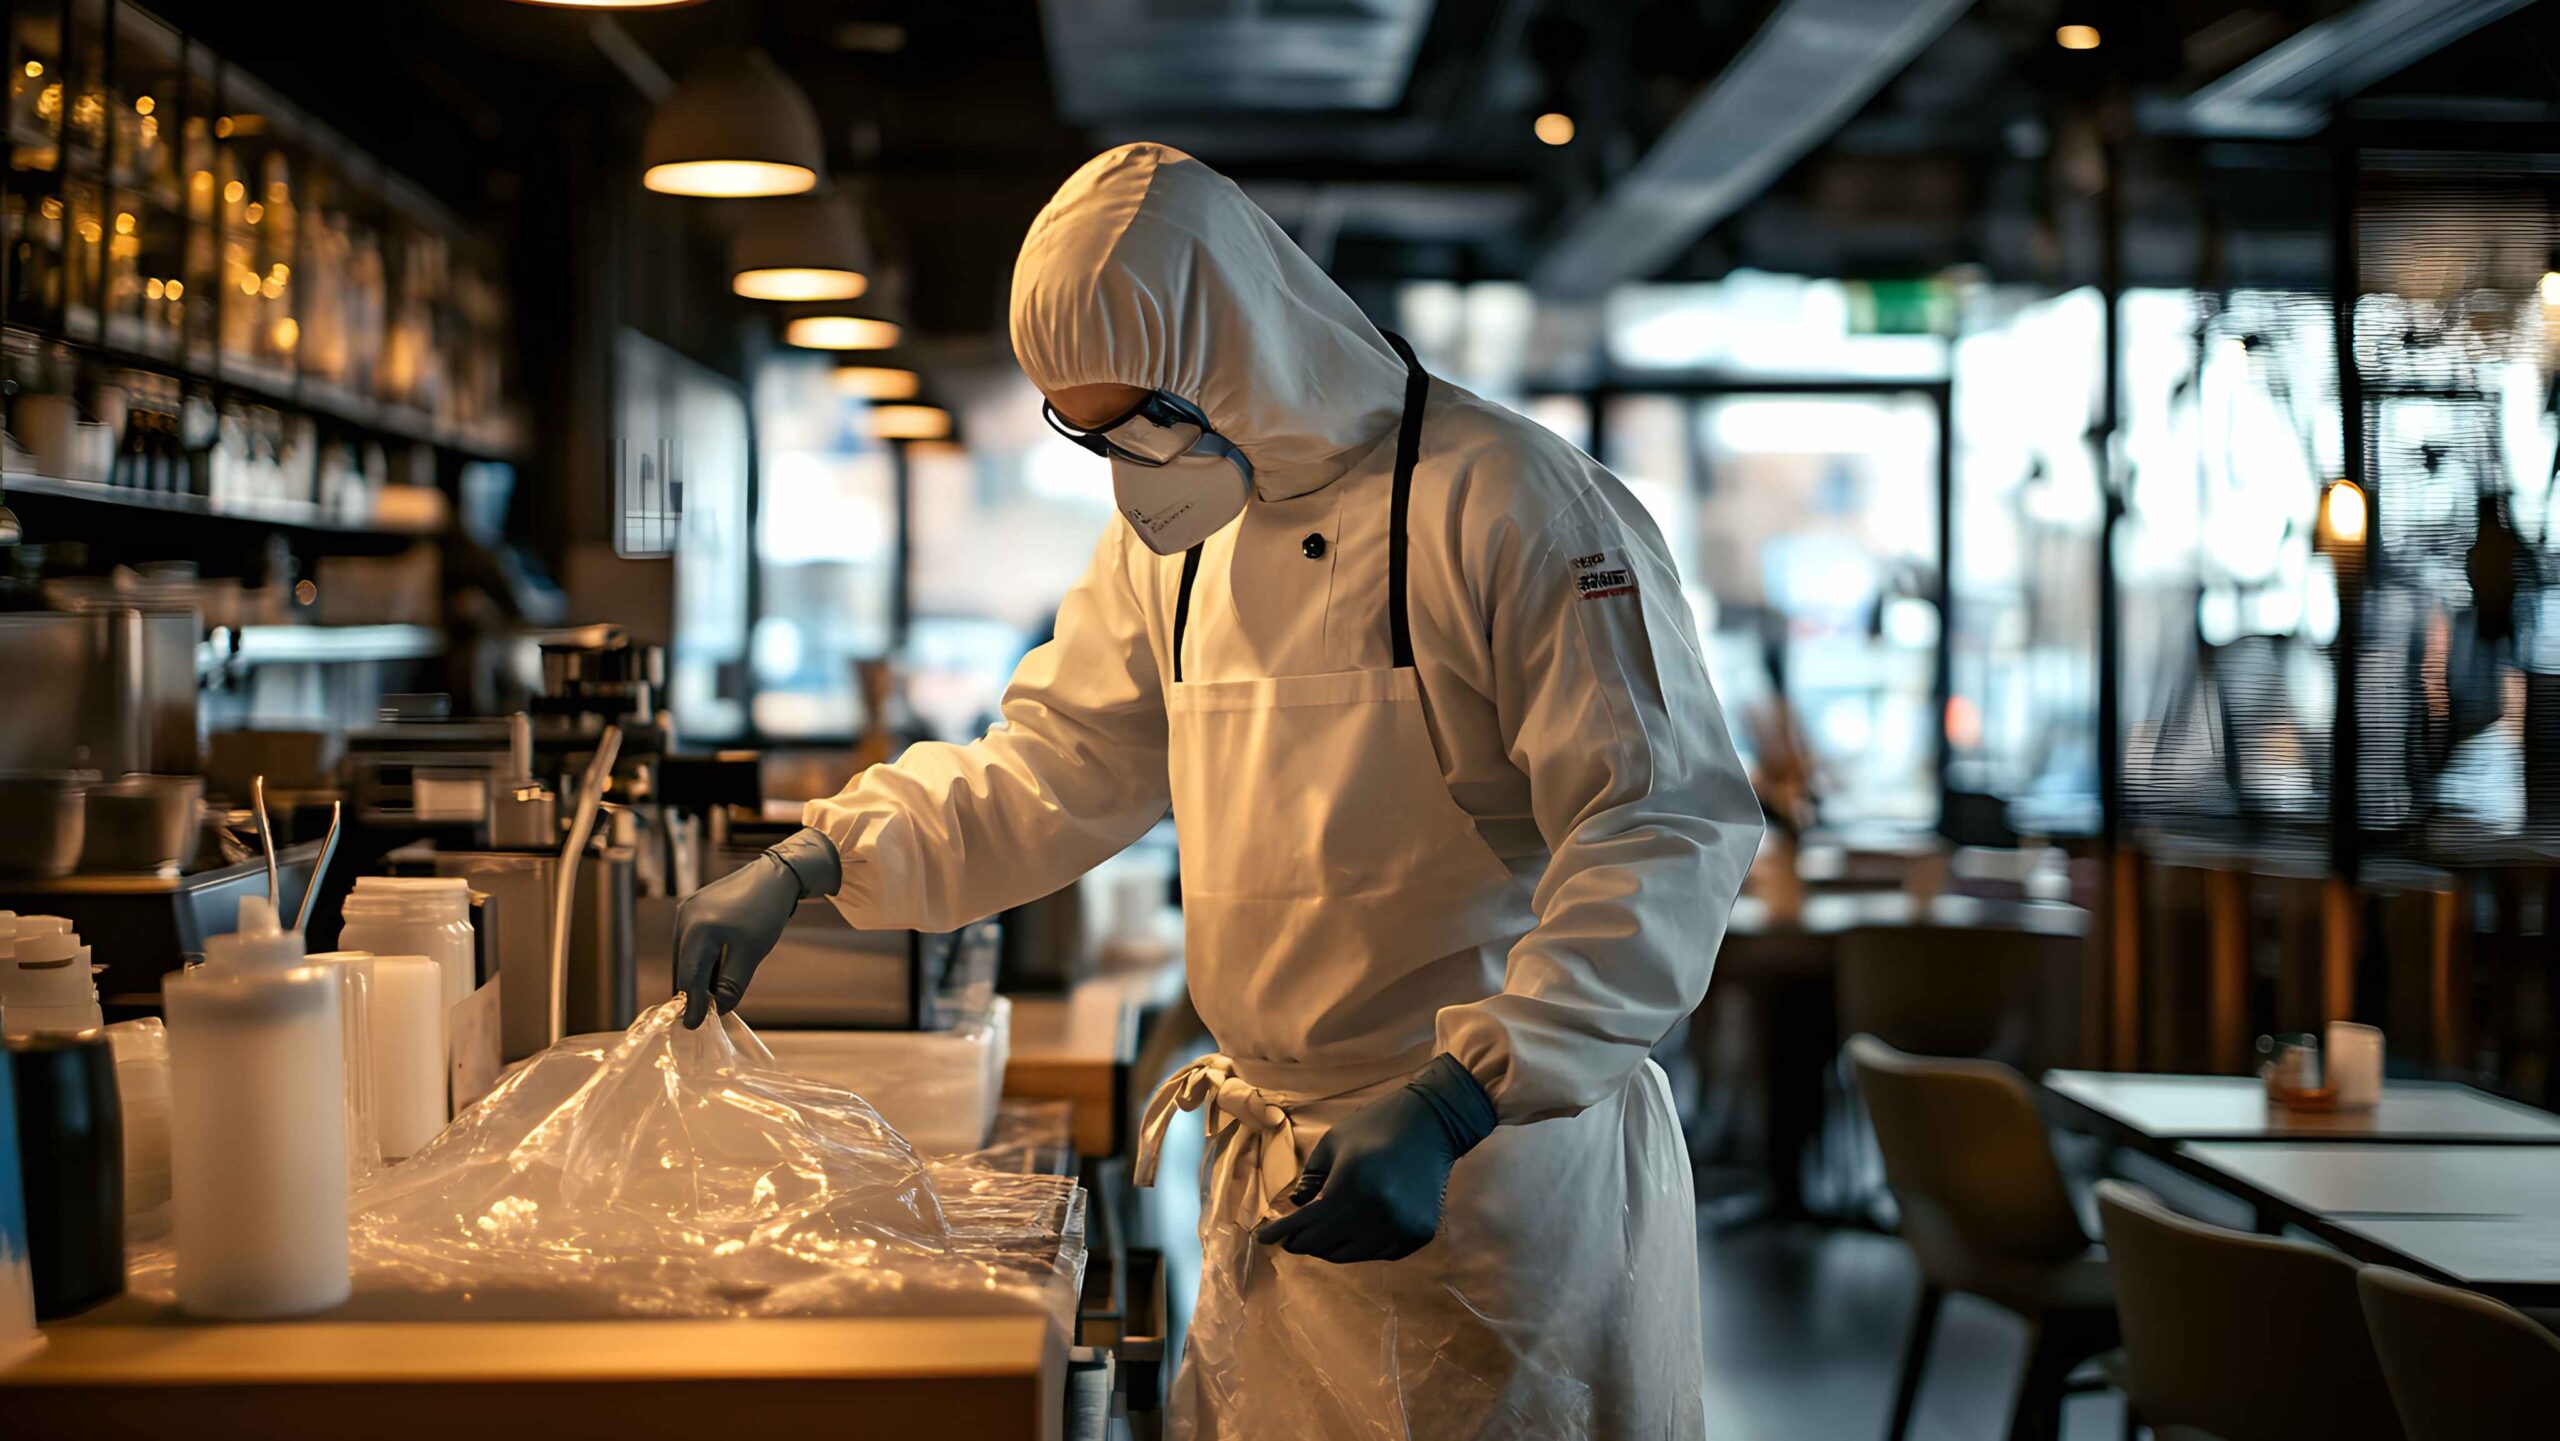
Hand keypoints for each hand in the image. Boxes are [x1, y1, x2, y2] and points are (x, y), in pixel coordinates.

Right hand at [675, 827, 841, 1027]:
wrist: (775, 875)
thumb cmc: (766, 913)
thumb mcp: (752, 952)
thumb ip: (732, 983)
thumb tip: (717, 1009)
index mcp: (698, 930)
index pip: (690, 977)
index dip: (692, 1004)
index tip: (693, 1027)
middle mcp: (684, 919)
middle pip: (683, 967)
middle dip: (692, 992)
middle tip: (702, 1017)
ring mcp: (686, 912)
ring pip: (686, 956)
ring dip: (697, 977)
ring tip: (709, 999)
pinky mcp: (693, 908)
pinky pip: (692, 943)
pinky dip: (701, 961)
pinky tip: (713, 974)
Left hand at [1252, 1054, 1496, 1262]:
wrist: (1433, 1124)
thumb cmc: (1376, 1125)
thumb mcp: (1333, 1143)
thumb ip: (1310, 1179)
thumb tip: (1294, 1208)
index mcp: (1351, 1187)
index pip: (1305, 1225)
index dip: (1280, 1233)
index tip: (1262, 1238)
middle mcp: (1376, 1214)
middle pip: (1324, 1246)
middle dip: (1301, 1241)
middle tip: (1290, 1235)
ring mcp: (1400, 1228)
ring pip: (1349, 1255)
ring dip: (1328, 1247)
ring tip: (1319, 1234)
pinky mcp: (1418, 1235)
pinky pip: (1377, 1253)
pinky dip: (1359, 1247)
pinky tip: (1352, 1232)